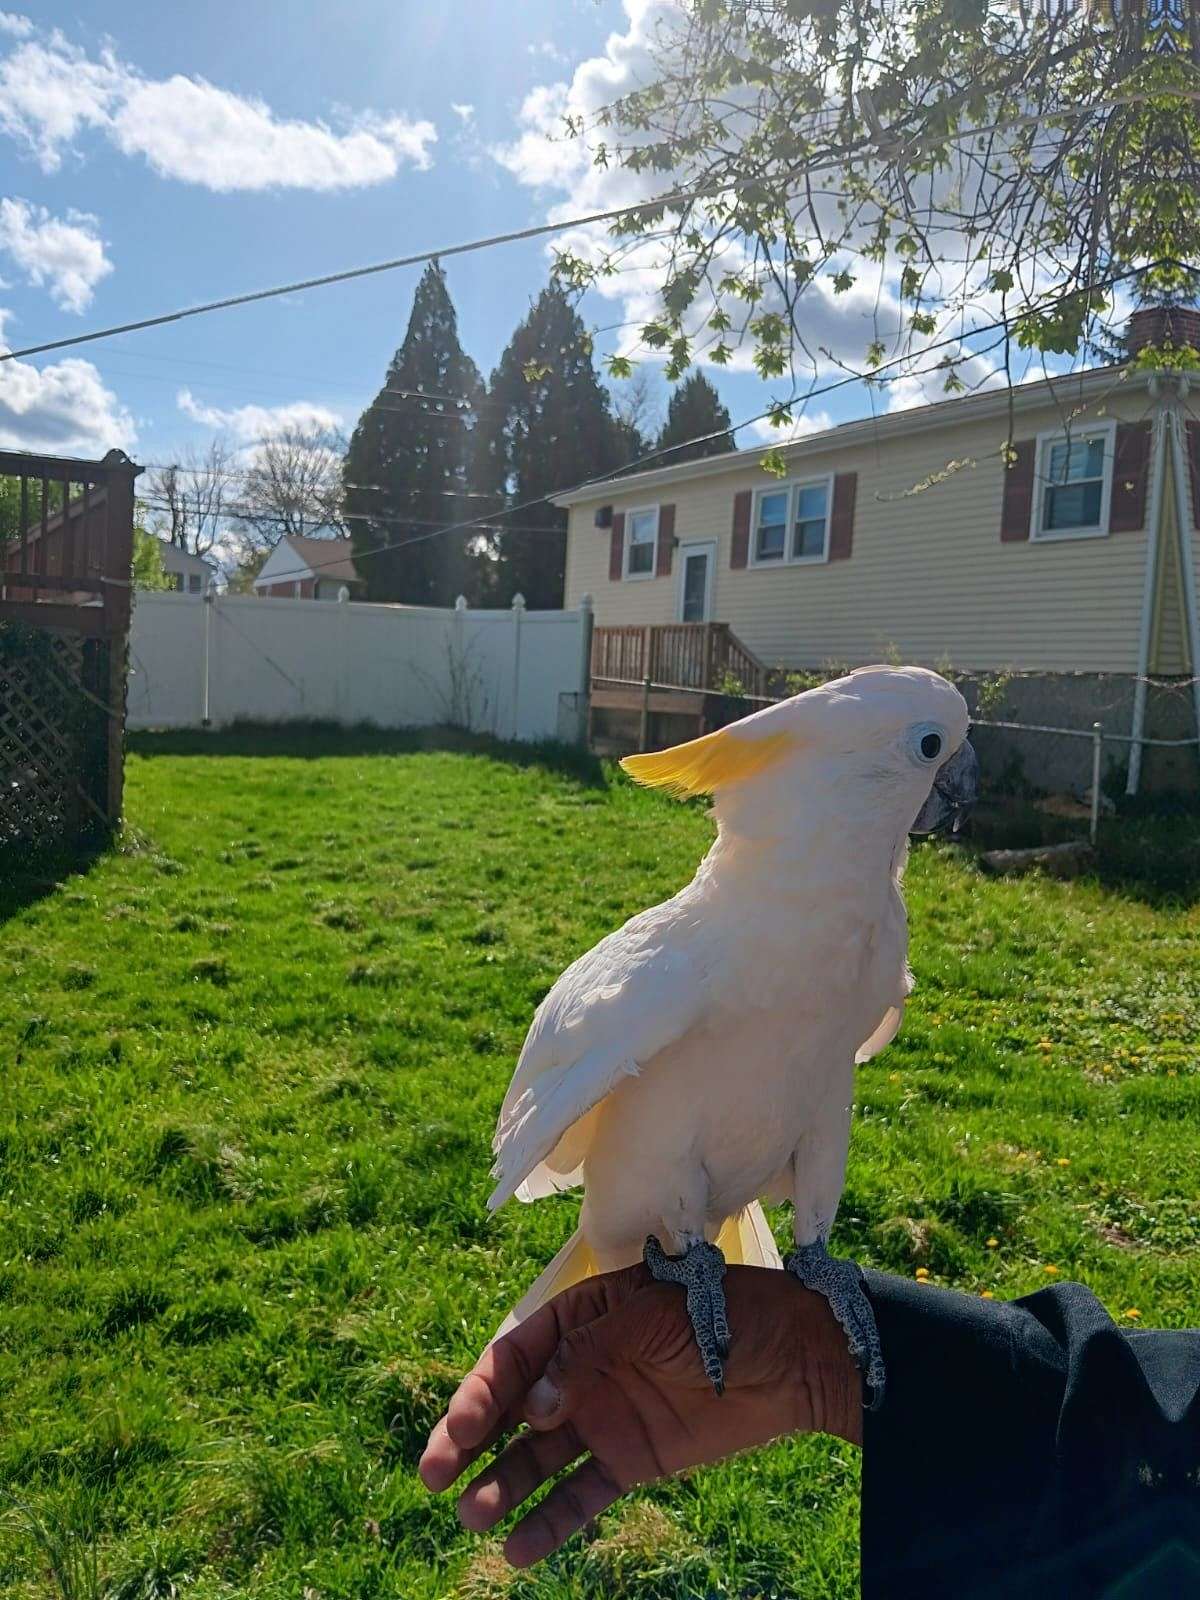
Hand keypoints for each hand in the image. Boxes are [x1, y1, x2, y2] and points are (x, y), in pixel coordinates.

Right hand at [419, 1262, 860, 1567]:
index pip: (514, 1358)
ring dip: (502, 1486)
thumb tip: (534, 1405)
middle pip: (510, 1409)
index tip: (461, 1430)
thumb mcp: (651, 1319)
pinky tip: (520, 1552)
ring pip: (537, 1457)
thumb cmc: (719, 1316)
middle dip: (468, 1441)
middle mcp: (579, 1370)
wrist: (790, 1358)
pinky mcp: (630, 1461)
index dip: (480, 1393)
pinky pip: (581, 1495)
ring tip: (474, 1518)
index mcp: (579, 1319)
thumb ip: (589, 1356)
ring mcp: (603, 1418)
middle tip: (433, 1477)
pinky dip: (550, 1523)